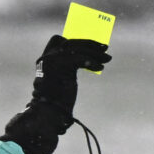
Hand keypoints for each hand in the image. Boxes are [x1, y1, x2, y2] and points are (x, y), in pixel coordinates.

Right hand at [1, 35, 110, 153]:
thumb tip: (86, 57)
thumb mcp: (63, 78)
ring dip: (95, 52)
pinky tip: (100, 67)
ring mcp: (53, 60)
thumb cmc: (56, 100)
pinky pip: (79, 59)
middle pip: (72, 43)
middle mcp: (48, 57)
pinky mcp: (60, 66)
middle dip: (90, 44)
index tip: (92, 45)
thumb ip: (69, 66)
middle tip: (105, 47)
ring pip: (77, 49)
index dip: (77, 40)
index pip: (60, 40)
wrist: (48, 112)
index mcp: (45, 58)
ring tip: (108, 58)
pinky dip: (92, 62)